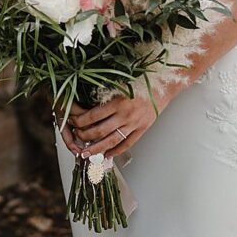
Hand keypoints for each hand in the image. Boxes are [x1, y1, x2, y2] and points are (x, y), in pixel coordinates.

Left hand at [59, 84, 177, 159]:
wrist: (164, 85)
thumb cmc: (142, 81)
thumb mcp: (121, 84)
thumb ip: (107, 94)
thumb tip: (88, 103)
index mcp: (118, 102)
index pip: (93, 116)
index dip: (80, 121)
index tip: (72, 122)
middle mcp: (125, 115)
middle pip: (100, 131)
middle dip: (84, 136)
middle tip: (76, 137)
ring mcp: (134, 124)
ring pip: (112, 141)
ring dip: (97, 149)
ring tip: (86, 154)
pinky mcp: (142, 129)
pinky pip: (127, 144)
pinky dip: (116, 151)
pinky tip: (108, 155)